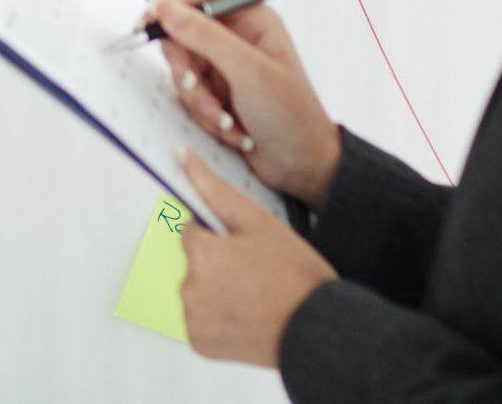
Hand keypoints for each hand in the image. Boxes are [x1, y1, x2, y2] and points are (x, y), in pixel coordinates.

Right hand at [153, 0, 341, 206]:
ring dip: (198, 98)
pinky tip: (230, 127)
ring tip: (224, 117)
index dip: (177, 0)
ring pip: (183, 66)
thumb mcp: (248, 71)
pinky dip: (203, 114)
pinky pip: (189, 93)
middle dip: (185, 64)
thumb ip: (205, 36)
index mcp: (253, 18)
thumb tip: (167, 7)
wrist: (301, 165)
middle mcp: (237, 37)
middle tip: (194, 84)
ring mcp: (225, 65)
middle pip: (184, 30)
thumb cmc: (292, 115)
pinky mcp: (216, 91)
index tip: (153, 21)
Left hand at [178, 152, 335, 366]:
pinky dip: (218, 317)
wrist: (317, 330)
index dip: (221, 235)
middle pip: (195, 261)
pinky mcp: (201, 343)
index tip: (243, 246)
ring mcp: (193, 319)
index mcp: (201, 253)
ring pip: (198, 289)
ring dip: (218, 289)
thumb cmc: (295, 276)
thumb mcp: (259, 222)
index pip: (192, 230)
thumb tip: (184, 157)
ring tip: (255, 294)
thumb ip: (215, 189)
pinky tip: (247, 314)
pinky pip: (202, 320)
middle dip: (218, 261)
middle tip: (256, 271)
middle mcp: (189, 287)